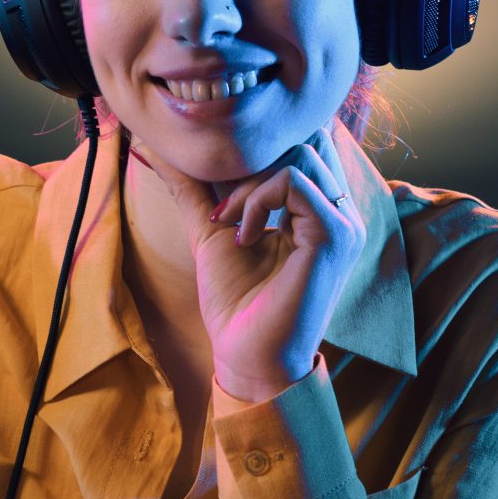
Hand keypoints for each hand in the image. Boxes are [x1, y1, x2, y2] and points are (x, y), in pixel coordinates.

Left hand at [142, 130, 365, 403]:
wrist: (245, 355)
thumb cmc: (235, 303)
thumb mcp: (210, 228)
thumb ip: (193, 185)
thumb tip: (155, 147)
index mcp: (319, 209)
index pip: (301, 147)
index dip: (255, 156)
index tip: (220, 199)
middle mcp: (339, 212)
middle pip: (299, 143)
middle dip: (249, 167)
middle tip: (221, 212)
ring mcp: (343, 223)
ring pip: (298, 156)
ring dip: (250, 184)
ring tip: (230, 223)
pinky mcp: (335, 236)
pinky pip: (295, 182)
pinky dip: (258, 199)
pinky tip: (243, 236)